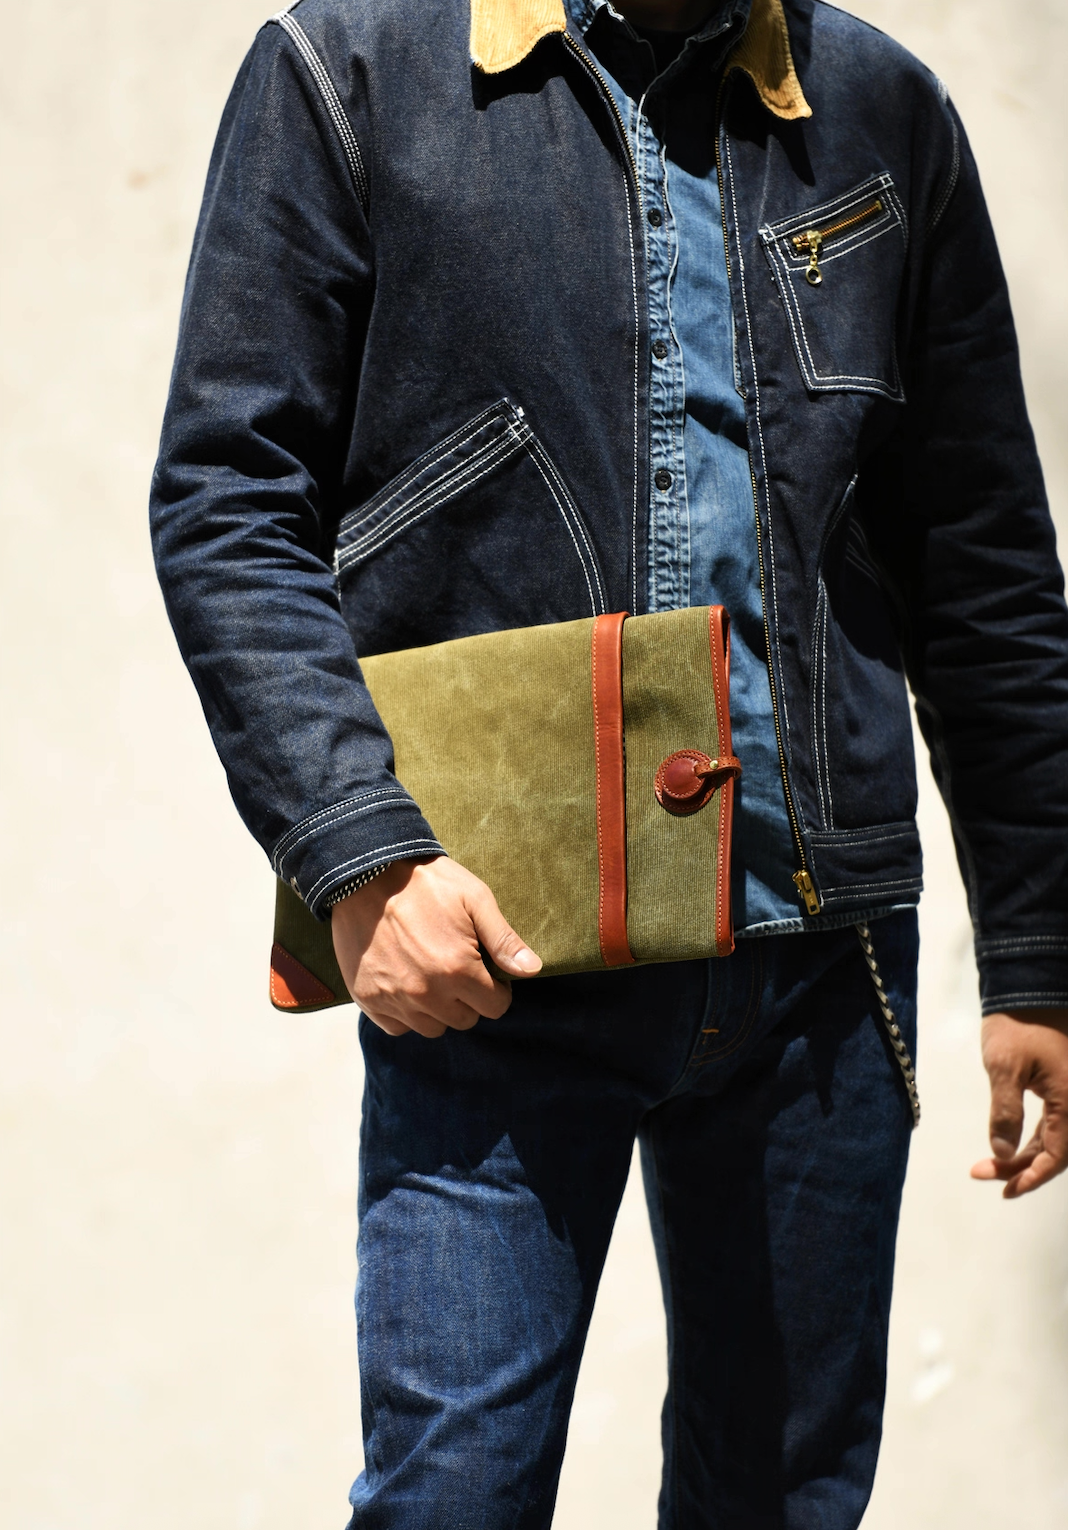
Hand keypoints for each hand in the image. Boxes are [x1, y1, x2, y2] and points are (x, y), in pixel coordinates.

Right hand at [330, 856, 540, 1038]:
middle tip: (457, 969)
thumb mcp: (474, 899)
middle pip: (464, 1020)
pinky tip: (407, 983)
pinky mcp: (369, 999)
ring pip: (432, 1028)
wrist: (366, 874)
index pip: (494, 1007)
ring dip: (438, 1009)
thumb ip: (504, 940)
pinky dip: (406, 1014)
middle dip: (468, 1000)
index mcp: (457, 970)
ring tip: (432, 975)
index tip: (486, 971)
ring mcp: (394, 999)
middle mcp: (426, 993)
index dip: (496, 990)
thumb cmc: (427, 883)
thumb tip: (532, 970)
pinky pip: (398, 1027)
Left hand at [970, 1008, 1067, 1197]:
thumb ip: (1005, 1112)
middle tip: (983, 1174)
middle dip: (1022, 1169)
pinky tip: (1009, 1148)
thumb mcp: (1004, 1067)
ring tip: (989, 1167)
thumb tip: (1002, 1154)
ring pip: (1054, 1139)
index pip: (1058, 1155)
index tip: (1005, 1189)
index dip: (1033, 1176)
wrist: (1027, 990)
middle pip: (1057, 1151)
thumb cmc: (1015, 1025)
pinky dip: (1032, 1139)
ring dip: (1025, 1156)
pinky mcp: (1062, 1088)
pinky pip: (1054, 1124)